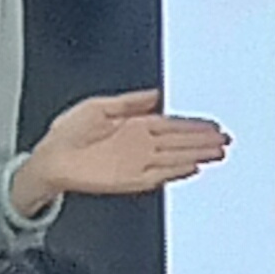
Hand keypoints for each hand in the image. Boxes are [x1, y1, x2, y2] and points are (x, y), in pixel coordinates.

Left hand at [26, 89, 232, 204]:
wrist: (49, 159)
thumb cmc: (67, 134)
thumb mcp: (101, 106)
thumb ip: (132, 102)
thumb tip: (156, 94)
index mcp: (135, 125)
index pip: (173, 125)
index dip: (195, 125)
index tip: (213, 125)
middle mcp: (139, 145)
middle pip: (180, 142)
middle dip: (204, 140)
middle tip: (225, 139)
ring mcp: (136, 162)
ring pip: (175, 158)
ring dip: (197, 155)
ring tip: (218, 153)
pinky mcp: (128, 179)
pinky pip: (158, 176)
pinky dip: (175, 172)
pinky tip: (192, 167)